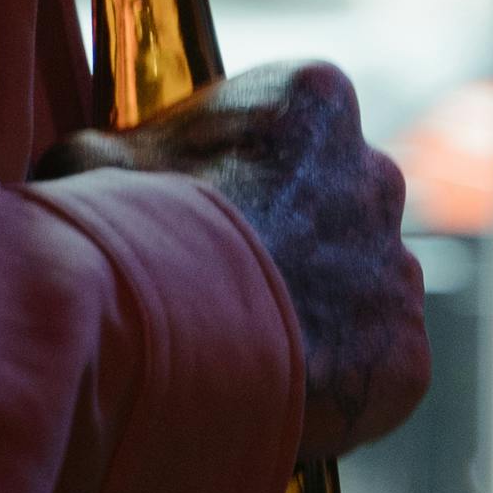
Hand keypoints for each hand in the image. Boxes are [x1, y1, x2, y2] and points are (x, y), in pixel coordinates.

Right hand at [44, 63, 431, 459]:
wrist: (158, 336)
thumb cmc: (122, 231)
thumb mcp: (88, 160)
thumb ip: (116, 155)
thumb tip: (90, 168)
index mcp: (314, 103)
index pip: (299, 126)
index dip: (248, 169)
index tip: (208, 206)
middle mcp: (377, 176)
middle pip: (339, 208)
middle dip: (293, 240)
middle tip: (225, 282)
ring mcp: (396, 270)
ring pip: (360, 289)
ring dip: (314, 312)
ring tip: (242, 344)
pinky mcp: (404, 353)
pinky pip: (370, 366)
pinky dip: (330, 382)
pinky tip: (272, 388)